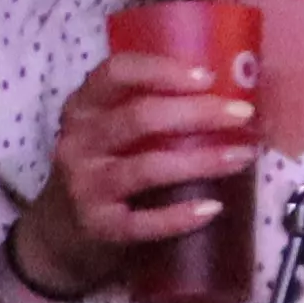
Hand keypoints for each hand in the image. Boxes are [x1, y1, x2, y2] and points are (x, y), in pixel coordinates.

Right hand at [23, 42, 263, 292]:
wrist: (60, 231)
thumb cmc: (102, 166)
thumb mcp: (107, 128)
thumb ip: (146, 105)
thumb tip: (226, 88)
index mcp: (83, 107)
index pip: (116, 73)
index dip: (161, 70)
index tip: (207, 77)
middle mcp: (78, 142)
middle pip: (140, 117)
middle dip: (199, 113)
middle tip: (243, 114)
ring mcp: (85, 186)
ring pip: (147, 167)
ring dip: (202, 160)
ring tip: (242, 156)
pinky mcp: (98, 226)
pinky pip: (144, 222)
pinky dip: (180, 215)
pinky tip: (213, 207)